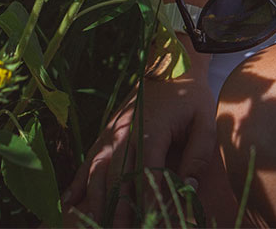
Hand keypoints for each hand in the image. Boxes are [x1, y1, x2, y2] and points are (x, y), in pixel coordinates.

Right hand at [63, 54, 237, 226]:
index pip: (147, 174)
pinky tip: (69, 201)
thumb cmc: (190, 95)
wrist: (170, 62)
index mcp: (152, 129)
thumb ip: (197, 156)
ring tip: (95, 224)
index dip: (149, 202)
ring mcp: (112, 131)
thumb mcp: (205, 122)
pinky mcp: (106, 132)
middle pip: (117, 177)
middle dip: (117, 209)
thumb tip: (188, 187)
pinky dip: (78, 181)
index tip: (152, 222)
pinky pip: (88, 159)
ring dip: (95, 200)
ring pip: (98, 170)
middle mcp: (126, 132)